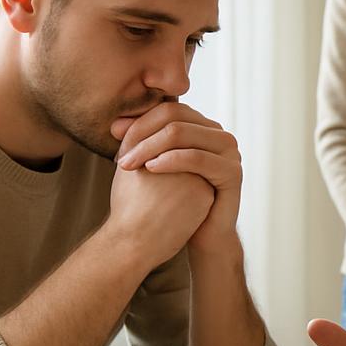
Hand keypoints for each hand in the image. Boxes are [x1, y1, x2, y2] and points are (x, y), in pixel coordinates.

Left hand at [111, 102, 242, 253]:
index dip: (139, 120)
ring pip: (182, 133)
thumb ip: (140, 145)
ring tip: (128, 165)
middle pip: (175, 117)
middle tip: (120, 155)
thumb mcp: (153, 167)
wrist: (201, 236)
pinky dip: (170, 160)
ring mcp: (229, 152)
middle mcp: (219, 135)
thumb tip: (114, 124)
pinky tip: (150, 169)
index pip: (169, 109)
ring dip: (150, 146)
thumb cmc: (175, 203)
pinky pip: (197, 157)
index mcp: (203, 129)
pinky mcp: (232, 172)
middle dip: (141, 133)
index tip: (113, 134)